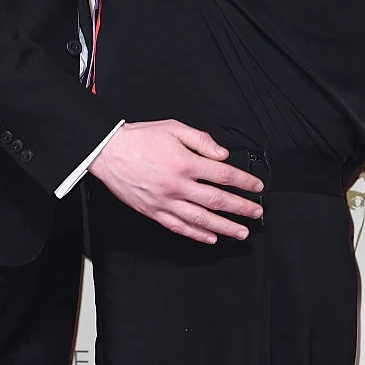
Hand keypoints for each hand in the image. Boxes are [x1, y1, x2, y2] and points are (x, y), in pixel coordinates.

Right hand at [88, 120, 263, 243]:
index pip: (223, 175)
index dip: (244, 182)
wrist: (108, 151)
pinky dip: (197, 235)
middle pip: (217, 200)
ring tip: (241, 233)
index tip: (256, 187)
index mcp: (184, 162)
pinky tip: (211, 238)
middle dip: (241, 208)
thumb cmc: (140, 138)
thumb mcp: (173, 127)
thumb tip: (222, 155)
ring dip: (225, 228)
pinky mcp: (154, 212)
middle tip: (256, 212)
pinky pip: (179, 227)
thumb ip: (201, 140)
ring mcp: (165, 202)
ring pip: (201, 219)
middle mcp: (177, 185)